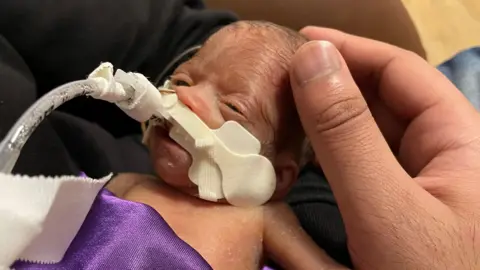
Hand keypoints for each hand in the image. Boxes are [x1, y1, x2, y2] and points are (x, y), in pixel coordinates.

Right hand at [290, 27, 479, 268]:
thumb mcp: (388, 208)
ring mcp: (421, 191)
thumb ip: (347, 133)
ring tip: (281, 110)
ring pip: (370, 139)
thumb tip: (313, 58)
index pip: (401, 73)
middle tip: (279, 79)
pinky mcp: (399, 217)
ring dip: (326, 122)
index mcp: (461, 142)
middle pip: (384, 103)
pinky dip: (329, 160)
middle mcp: (445, 159)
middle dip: (333, 83)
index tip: (298, 41)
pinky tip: (302, 157)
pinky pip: (362, 174)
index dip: (350, 50)